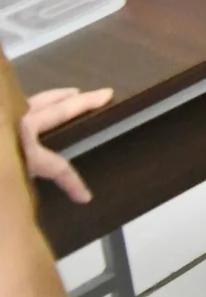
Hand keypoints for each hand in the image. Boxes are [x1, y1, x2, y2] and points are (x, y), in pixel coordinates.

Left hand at [19, 86, 112, 202]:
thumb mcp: (12, 182)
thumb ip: (39, 183)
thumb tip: (63, 203)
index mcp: (26, 144)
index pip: (58, 166)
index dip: (72, 181)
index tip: (85, 196)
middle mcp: (18, 127)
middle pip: (56, 112)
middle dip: (83, 103)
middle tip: (105, 93)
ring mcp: (4, 122)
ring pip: (35, 102)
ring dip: (56, 97)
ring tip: (70, 93)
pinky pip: (16, 108)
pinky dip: (30, 105)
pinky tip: (30, 109)